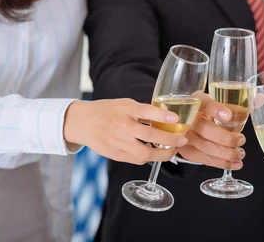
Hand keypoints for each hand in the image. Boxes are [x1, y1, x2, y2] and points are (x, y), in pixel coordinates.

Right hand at [63, 99, 187, 164]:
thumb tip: (166, 118)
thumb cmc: (107, 111)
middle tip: (182, 140)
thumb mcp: (125, 104)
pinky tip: (155, 154)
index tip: (176, 119)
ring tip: (172, 151)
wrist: (81, 122)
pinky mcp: (114, 155)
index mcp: (125, 110)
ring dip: (162, 155)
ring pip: (144, 154)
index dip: (162, 116)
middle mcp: (121, 127)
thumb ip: (143, 111)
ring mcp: (117, 143)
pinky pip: (136, 160)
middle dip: (169, 140)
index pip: (146, 112)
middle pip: (149, 136)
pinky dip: (148, 158)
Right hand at [177, 93, 245, 169]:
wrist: (185, 122)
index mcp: (197, 101)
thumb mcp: (218, 100)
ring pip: (205, 146)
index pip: (204, 103)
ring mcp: (184, 136)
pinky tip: (235, 163)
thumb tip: (260, 99)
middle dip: (226, 138)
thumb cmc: (206, 111)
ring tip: (241, 153)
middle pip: (205, 129)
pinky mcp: (187, 151)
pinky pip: (204, 159)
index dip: (215, 109)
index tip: (228, 115)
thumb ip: (240, 101)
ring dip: (226, 153)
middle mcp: (188, 118)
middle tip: (241, 140)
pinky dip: (221, 163)